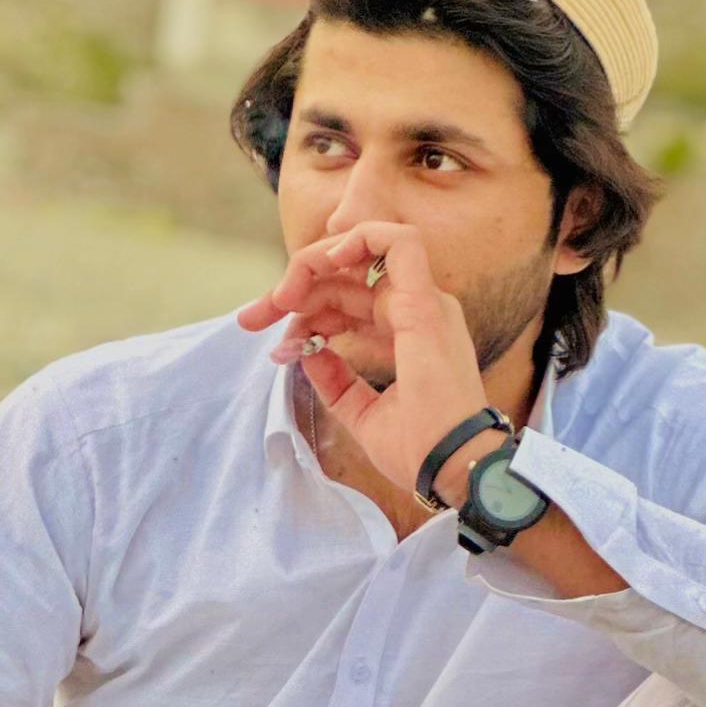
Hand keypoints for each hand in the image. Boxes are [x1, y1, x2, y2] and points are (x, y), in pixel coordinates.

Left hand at [237, 224, 491, 503]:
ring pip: (364, 252)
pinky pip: (399, 242)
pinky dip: (360, 238)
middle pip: (345, 278)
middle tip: (253, 317)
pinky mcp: (425, 303)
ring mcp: (425, 303)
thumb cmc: (420, 451)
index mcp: (411, 333)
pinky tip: (327, 260)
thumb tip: (306, 351)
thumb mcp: (361, 413)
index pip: (349, 302)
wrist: (451, 468)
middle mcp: (420, 310)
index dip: (305, 315)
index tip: (277, 349)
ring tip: (282, 297)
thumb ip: (336, 380)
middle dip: (293, 289)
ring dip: (314, 263)